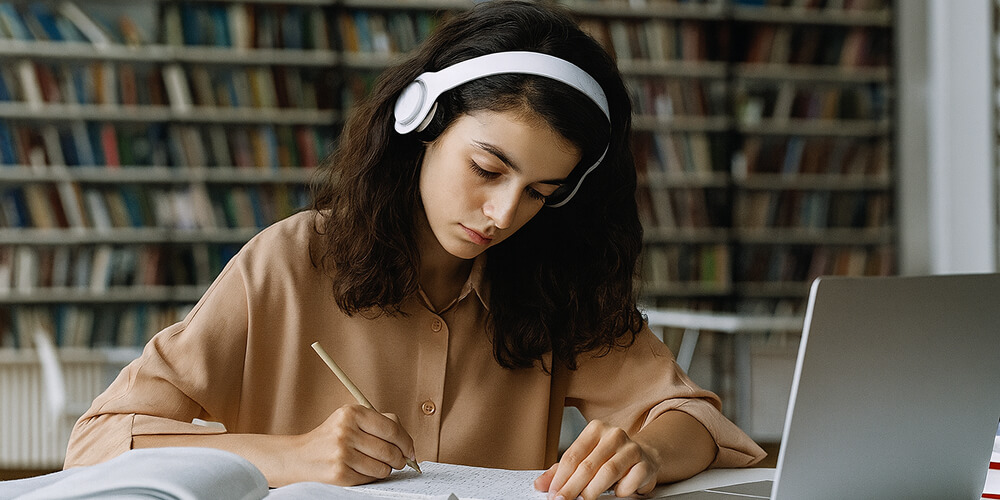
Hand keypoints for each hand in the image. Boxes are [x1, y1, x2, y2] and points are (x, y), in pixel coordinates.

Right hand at [294, 404, 416, 485]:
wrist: (299, 457)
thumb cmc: (331, 437)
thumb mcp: (351, 419)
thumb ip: (380, 423)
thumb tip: (408, 444)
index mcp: (352, 413)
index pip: (392, 429)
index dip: (406, 442)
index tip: (411, 450)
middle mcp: (346, 431)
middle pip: (389, 450)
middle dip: (400, 459)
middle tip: (400, 461)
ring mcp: (342, 453)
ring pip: (382, 467)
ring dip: (385, 469)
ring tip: (377, 465)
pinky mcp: (339, 473)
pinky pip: (369, 479)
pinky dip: (371, 477)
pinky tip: (362, 470)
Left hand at [534, 420, 660, 499]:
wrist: (644, 456)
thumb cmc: (609, 457)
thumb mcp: (585, 459)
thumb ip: (561, 471)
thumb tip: (540, 484)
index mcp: (595, 429)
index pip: (573, 455)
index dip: (560, 477)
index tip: (553, 493)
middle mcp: (614, 435)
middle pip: (588, 465)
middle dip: (572, 487)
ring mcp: (632, 448)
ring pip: (608, 472)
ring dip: (592, 490)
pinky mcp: (646, 463)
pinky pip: (630, 481)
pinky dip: (621, 490)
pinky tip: (616, 492)